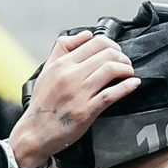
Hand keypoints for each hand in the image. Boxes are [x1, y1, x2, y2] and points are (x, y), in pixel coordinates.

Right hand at [12, 32, 140, 167]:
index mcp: (62, 64)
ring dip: (127, 69)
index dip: (112, 45)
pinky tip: (133, 84)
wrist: (35, 132)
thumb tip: (86, 34)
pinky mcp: (86, 110)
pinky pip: (111, 94)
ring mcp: (79, 92)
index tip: (117, 52)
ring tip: (129, 73)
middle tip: (126, 64)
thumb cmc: (43, 103)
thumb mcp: (47, 70)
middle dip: (123, 57)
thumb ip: (63, 48)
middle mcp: (71, 75)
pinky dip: (127, 87)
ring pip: (111, 70)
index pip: (95, 42)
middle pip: (107, 54)